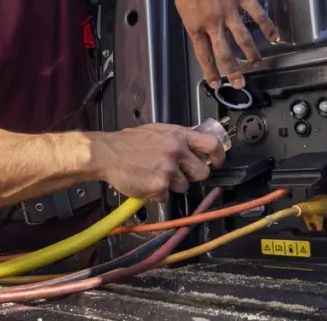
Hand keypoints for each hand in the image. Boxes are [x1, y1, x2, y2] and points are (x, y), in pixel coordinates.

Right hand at [89, 123, 225, 201]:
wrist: (108, 153)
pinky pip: (166, 195)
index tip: (218, 161)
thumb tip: (198, 140)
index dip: (219, 155)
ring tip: (155, 174)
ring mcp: (168, 170)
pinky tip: (147, 182)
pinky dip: (157, 192)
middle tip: (180, 173)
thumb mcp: (158, 130)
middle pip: (202, 172)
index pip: (211, 144)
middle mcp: (176, 151)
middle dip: (193, 175)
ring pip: (184, 186)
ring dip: (172, 184)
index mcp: (178, 135)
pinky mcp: (159, 186)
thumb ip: (179, 136)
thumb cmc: (130, 141)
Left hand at [171, 0, 278, 89]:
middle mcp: (213, 22)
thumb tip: (202, 36)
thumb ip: (195, 23)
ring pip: (243, 38)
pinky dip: (267, 27)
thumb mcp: (184, 7)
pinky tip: (273, 36)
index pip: (204, 55)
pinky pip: (257, 15)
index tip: (215, 84)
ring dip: (251, 54)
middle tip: (239, 84)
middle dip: (233, 72)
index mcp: (196, 26)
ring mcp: (229, 10)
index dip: (210, 72)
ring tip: (256, 63)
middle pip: (225, 53)